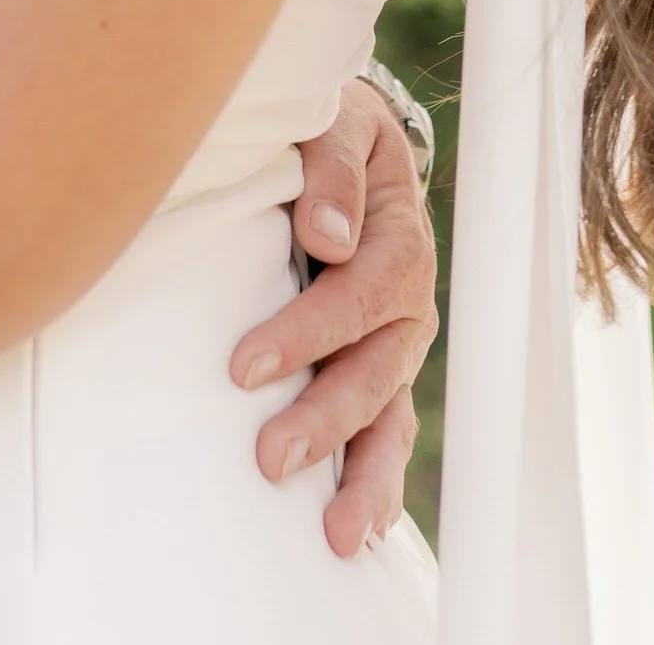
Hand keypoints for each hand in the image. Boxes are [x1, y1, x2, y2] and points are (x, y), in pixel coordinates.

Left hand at [229, 79, 437, 555]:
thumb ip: (330, 168)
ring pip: (390, 412)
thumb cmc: (328, 126)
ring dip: (364, 473)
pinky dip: (377, 478)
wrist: (344, 133)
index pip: (361, 291)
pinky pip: (387, 426)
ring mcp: (397, 338)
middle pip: (376, 366)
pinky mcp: (378, 363)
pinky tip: (359, 527)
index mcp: (399, 234)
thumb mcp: (335, 121)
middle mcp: (408, 299)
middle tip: (270, 459)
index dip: (308, 332)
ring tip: (336, 534)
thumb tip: (327, 238)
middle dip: (326, 417)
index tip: (245, 368)